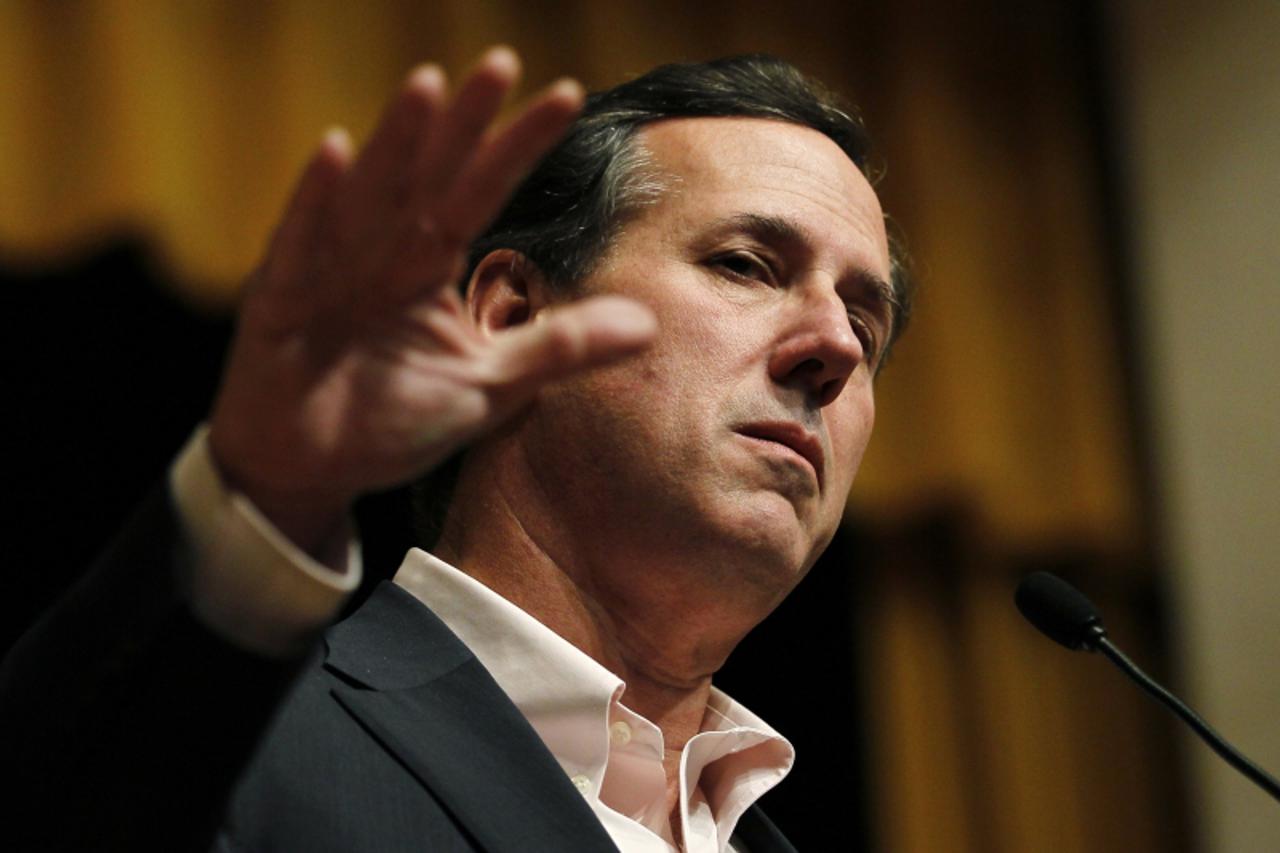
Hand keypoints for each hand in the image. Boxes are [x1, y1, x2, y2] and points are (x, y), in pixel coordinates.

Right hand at [207, 47, 655, 557]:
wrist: (307, 468)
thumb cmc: (390, 417)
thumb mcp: (488, 385)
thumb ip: (557, 347)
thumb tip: (647, 325)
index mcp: (429, 264)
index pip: (482, 193)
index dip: (519, 146)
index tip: (567, 94)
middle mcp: (381, 252)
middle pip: (428, 177)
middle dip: (463, 123)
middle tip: (501, 64)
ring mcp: (329, 267)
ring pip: (369, 195)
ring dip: (396, 143)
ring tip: (427, 85)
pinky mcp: (280, 300)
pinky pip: (300, 245)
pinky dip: (315, 202)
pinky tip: (334, 152)